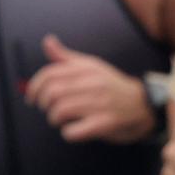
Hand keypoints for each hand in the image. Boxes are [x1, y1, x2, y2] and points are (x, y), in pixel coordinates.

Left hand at [25, 35, 154, 143]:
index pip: (50, 74)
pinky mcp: (105, 123)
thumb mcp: (90, 66)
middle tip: (48, 110)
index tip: (32, 98)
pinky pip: (74, 131)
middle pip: (52, 93)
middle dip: (43, 105)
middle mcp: (92, 83)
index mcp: (86, 69)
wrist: (143, 105)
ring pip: (60, 111)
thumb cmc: (110, 86)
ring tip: (59, 120)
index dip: (34, 87)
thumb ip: (66, 58)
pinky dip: (68, 133)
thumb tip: (47, 41)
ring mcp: (99, 103)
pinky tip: (72, 130)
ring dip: (54, 119)